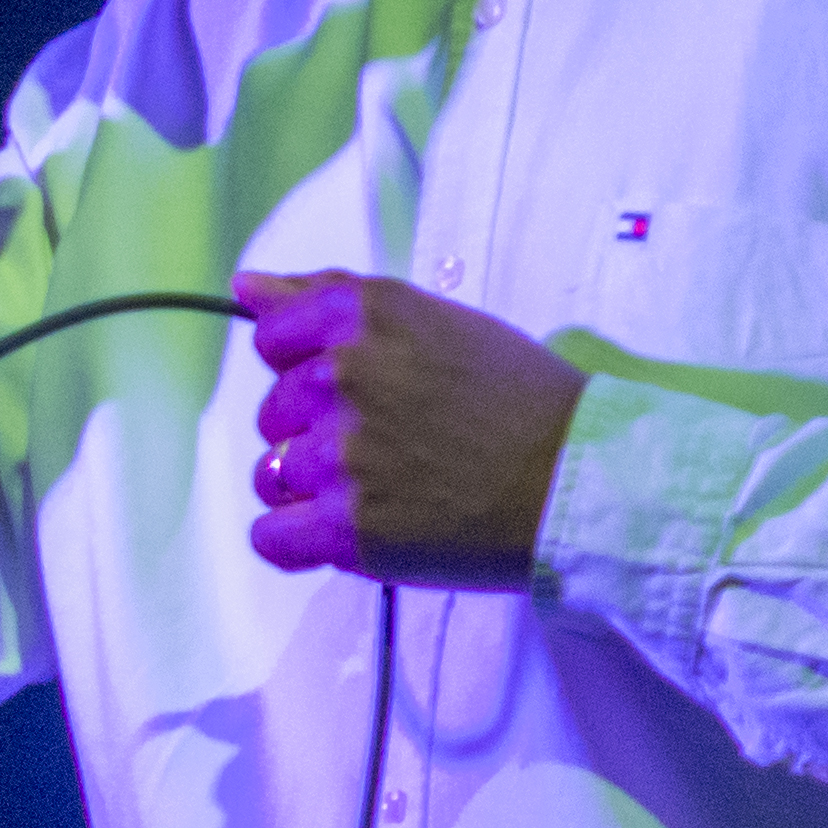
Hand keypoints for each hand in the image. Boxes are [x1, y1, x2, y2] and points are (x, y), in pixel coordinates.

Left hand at [238, 268, 583, 585]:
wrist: (581, 479)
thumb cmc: (523, 400)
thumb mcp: (435, 320)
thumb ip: (329, 298)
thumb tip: (246, 287)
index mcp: (364, 315)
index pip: (272, 339)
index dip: (307, 368)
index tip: (357, 388)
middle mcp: (343, 377)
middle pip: (272, 410)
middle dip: (315, 429)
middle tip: (392, 443)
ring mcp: (341, 455)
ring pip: (270, 472)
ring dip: (312, 486)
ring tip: (382, 487)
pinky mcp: (348, 527)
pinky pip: (271, 535)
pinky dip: (297, 540)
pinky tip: (345, 530)